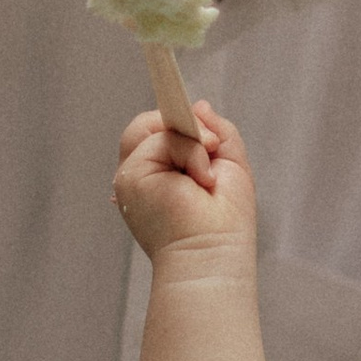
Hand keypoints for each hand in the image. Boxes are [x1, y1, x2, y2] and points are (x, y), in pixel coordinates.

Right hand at [113, 100, 256, 264]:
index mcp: (161, 173)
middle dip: (188, 127)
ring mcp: (133, 175)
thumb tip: (199, 105)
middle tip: (213, 149)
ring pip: (154, 127)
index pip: (161, 132)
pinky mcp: (130, 176)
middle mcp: (143, 174)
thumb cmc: (224, 224)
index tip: (207, 132)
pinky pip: (162, 140)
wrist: (212, 254)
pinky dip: (190, 153)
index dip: (181, 125)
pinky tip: (201, 181)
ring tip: (206, 175)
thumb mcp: (230, 164)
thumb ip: (216, 131)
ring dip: (192, 143)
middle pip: (149, 123)